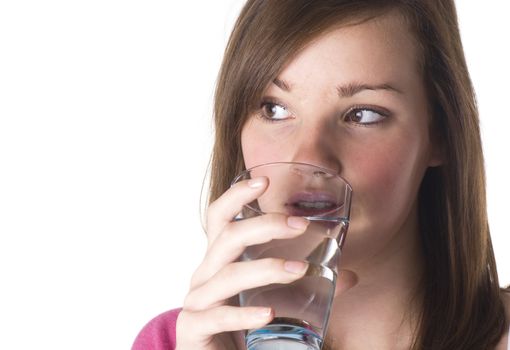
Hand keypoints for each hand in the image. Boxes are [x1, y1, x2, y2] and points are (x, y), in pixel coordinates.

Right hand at [175, 177, 356, 348]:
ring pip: (228, 276)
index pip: (219, 217)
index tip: (264, 180)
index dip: (236, 195)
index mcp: (220, 260)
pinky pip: (218, 317)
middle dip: (265, 226)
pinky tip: (269, 313)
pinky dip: (243, 314)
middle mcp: (205, 274)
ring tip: (300, 270)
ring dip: (267, 269)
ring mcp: (196, 302)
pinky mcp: (194, 329)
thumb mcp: (275, 296)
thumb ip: (306, 284)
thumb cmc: (243, 323)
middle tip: (300, 225)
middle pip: (227, 238)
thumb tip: (348, 275)